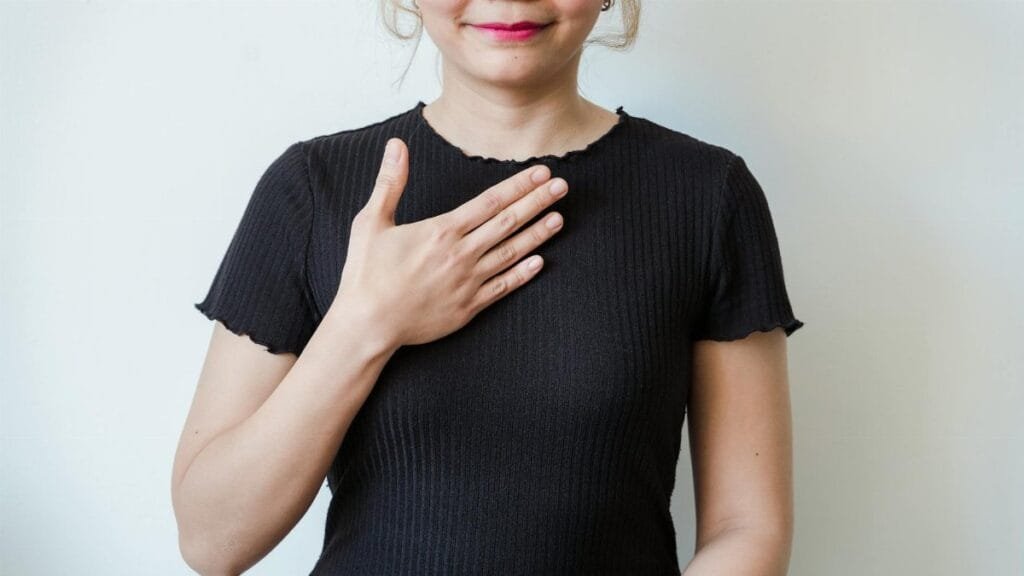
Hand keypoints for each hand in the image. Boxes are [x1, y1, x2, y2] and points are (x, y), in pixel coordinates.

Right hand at [328, 137, 567, 346]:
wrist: (367, 324)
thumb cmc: (366, 273)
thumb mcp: (371, 222)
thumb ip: (390, 182)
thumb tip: (397, 144)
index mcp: (441, 231)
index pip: (490, 201)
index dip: (519, 185)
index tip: (541, 172)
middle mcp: (460, 254)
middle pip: (508, 222)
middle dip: (537, 202)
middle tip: (562, 186)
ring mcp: (467, 282)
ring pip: (511, 253)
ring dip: (538, 235)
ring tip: (559, 218)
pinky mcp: (468, 308)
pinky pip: (502, 287)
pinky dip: (523, 274)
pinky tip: (540, 262)